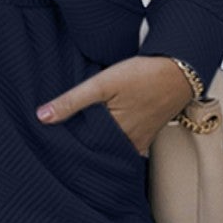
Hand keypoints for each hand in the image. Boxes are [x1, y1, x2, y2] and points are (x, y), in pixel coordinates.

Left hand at [35, 54, 195, 155]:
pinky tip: (105, 135)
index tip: (50, 144)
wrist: (180, 71)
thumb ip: (72, 101)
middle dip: (80, 149)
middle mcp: (127, 144)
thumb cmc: (143, 75)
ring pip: (111, 150)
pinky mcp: (147, 136)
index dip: (66, 145)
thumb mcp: (102, 83)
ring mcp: (139, 142)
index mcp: (114, 134)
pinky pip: (126, 147)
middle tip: (58, 146)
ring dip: (97, 146)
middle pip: (97, 151)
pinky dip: (113, 143)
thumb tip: (42, 117)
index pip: (82, 148)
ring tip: (78, 140)